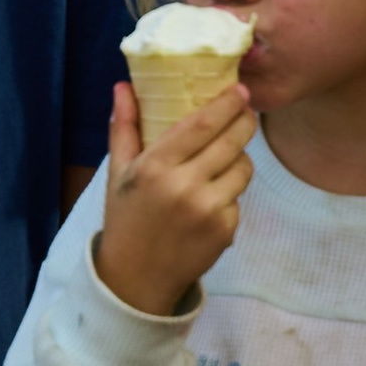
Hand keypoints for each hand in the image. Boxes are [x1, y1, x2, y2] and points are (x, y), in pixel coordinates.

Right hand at [93, 80, 254, 316]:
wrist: (136, 279)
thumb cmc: (125, 218)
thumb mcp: (118, 172)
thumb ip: (124, 127)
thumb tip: (123, 86)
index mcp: (156, 167)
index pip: (201, 124)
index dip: (226, 104)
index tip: (239, 89)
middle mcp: (186, 186)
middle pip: (231, 142)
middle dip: (244, 121)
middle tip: (246, 110)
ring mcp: (209, 211)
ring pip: (243, 169)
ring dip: (240, 156)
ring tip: (227, 154)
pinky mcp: (225, 231)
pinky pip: (238, 198)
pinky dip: (230, 191)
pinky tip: (213, 193)